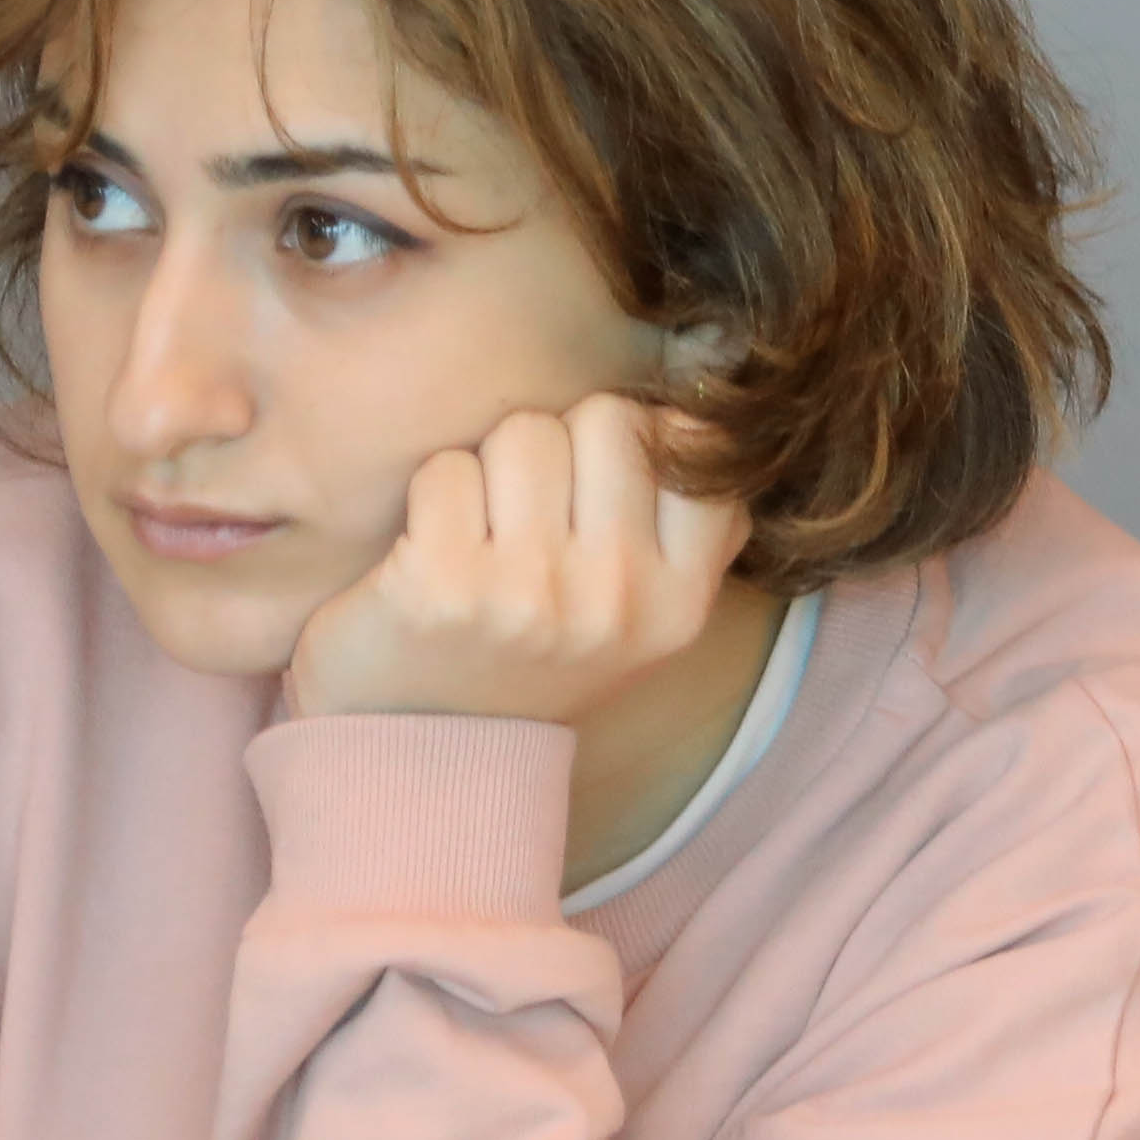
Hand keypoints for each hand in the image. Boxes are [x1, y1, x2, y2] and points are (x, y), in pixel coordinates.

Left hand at [282, 395, 751, 728]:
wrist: (420, 761)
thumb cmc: (528, 656)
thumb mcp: (636, 612)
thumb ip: (686, 520)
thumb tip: (719, 379)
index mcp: (680, 605)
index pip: (695, 444)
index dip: (641, 444)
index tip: (602, 491)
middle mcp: (618, 600)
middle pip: (606, 418)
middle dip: (560, 449)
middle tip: (527, 525)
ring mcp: (532, 593)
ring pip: (523, 431)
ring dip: (490, 471)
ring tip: (480, 543)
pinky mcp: (443, 584)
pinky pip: (446, 468)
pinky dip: (429, 499)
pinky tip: (428, 557)